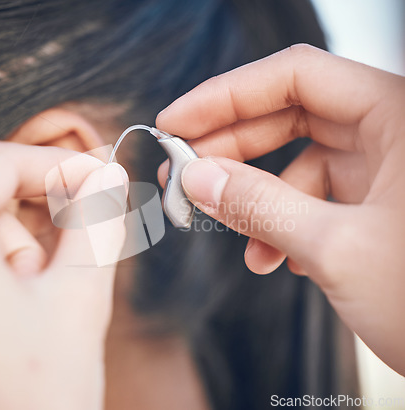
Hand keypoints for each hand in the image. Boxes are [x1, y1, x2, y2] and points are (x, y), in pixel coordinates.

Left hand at [0, 142, 127, 409]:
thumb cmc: (34, 396)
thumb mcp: (79, 297)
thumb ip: (97, 222)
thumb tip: (107, 174)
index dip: (57, 164)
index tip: (99, 179)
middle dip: (36, 225)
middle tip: (64, 274)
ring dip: (16, 257)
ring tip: (32, 311)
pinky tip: (11, 316)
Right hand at [157, 45, 404, 374]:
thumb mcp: (338, 249)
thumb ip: (260, 206)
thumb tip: (196, 179)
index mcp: (400, 117)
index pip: (295, 76)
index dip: (225, 96)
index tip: (177, 123)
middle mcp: (394, 133)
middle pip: (291, 115)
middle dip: (232, 148)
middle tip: (184, 174)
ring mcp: (387, 170)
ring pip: (299, 162)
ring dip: (258, 200)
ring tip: (242, 243)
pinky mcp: (379, 204)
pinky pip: (316, 197)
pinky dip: (287, 224)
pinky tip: (283, 260)